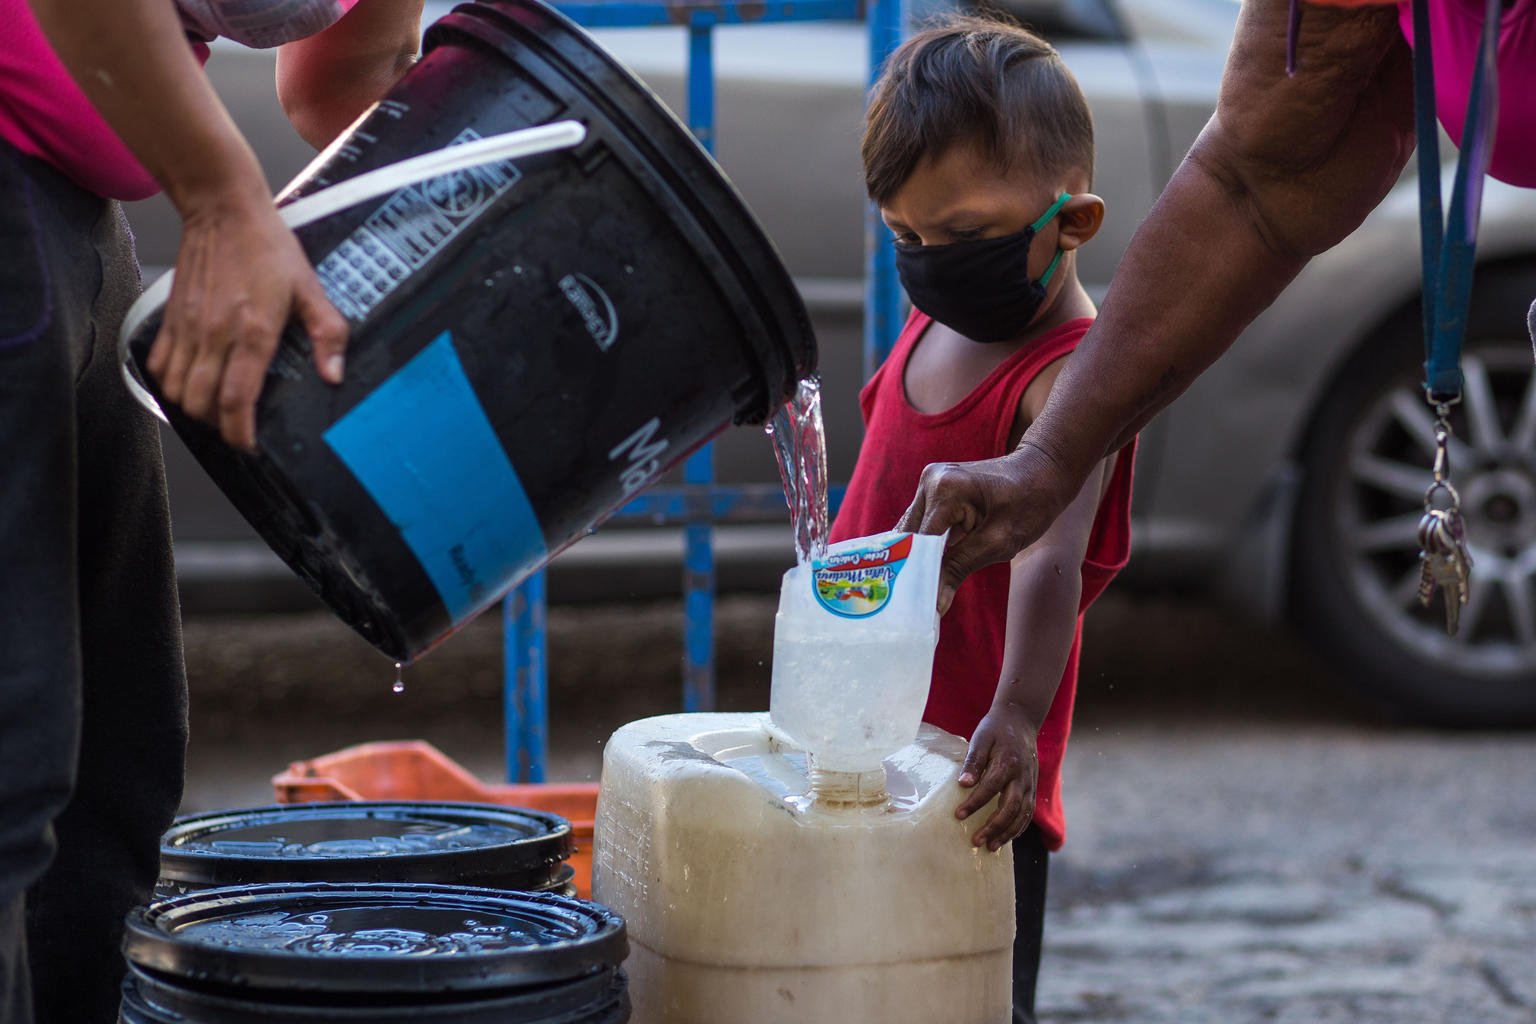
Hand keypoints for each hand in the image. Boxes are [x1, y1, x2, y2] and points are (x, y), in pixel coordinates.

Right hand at [146, 185, 347, 449]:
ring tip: (216, 409)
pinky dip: (170, 384)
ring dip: (194, 408)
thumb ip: (328, 334)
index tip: (251, 444)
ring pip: (177, 390)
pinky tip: (192, 384)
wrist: (223, 209)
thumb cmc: (268, 247)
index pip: (237, 399)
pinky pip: (159, 366)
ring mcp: (188, 327)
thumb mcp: (311, 289)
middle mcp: (215, 334)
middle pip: (201, 403)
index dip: (241, 432)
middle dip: (219, 426)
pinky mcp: (170, 318)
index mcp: (253, 331)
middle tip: (239, 426)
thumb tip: (335, 374)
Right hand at [897, 444, 1075, 614]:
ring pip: (912, 530)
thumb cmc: (1030, 504)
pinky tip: (932, 567)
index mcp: (946, 489)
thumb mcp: (998, 543)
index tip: (917, 606)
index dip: (918, 575)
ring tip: (923, 589)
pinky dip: (926, 545)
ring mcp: (930, 480)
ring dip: (919, 556)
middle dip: (914, 567)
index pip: (919, 543)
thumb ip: (959, 569)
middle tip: (916, 604)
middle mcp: (931, 480)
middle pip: (909, 536)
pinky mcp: (934, 487)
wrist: (1044, 472)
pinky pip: (922, 522)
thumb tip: (935, 605)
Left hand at [954, 704, 1038, 851]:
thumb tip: (963, 784)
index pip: (991, 787)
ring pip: (1022, 814)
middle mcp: (1023, 776)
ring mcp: (1030, 784)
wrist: (1021, 720)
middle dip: (994, 826)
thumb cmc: (996, 729)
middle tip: (976, 841)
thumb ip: (973, 761)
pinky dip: (1018, 828)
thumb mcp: (981, 738)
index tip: (958, 815)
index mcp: (1008, 762)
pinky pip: (1028, 813)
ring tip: (990, 847)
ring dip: (1007, 833)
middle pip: (1011, 807)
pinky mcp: (1032, 789)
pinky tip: (1005, 838)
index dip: (975, 803)